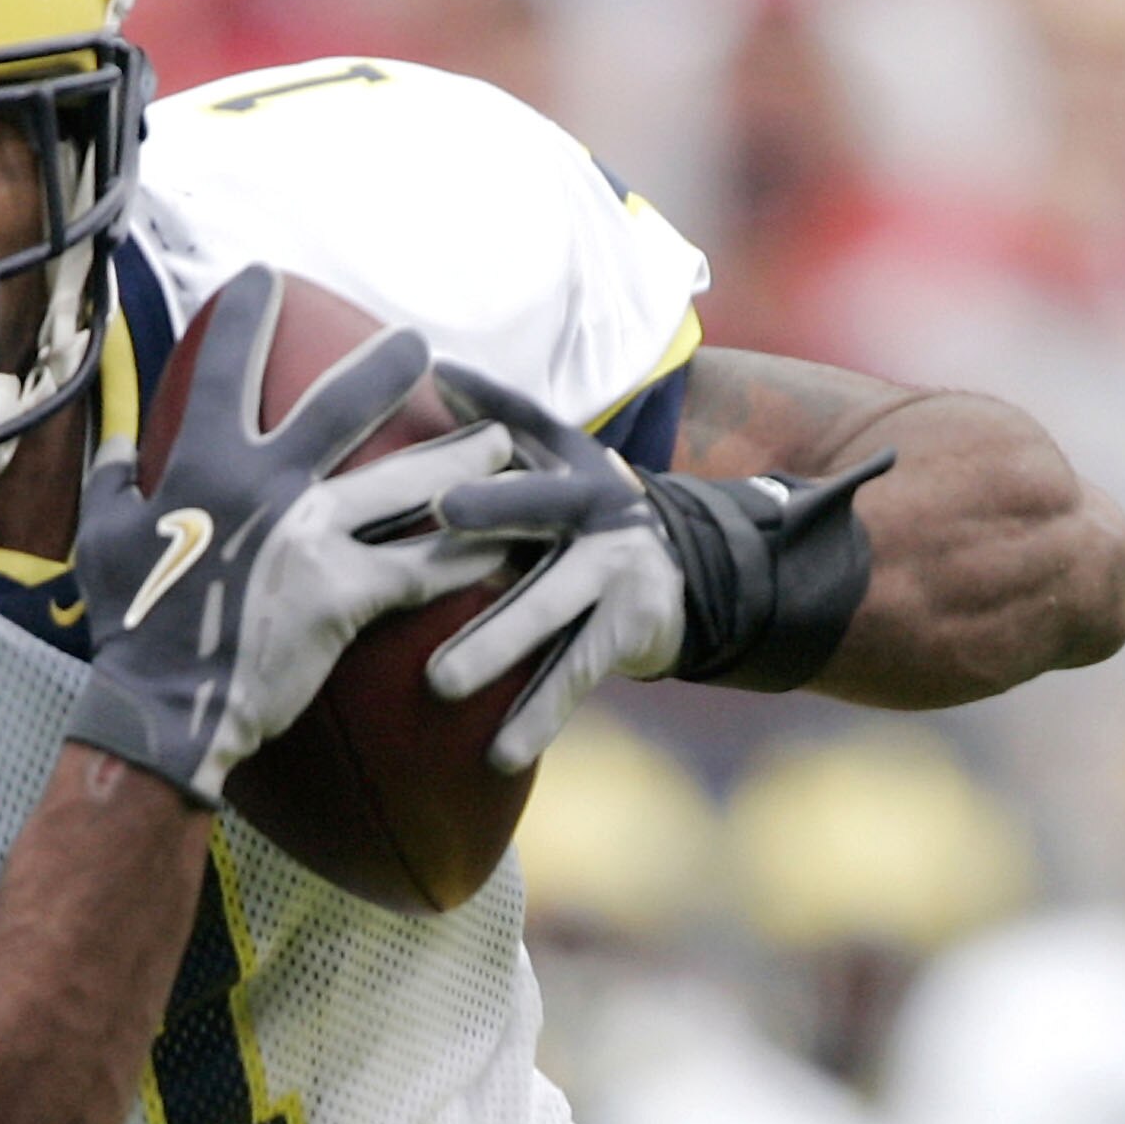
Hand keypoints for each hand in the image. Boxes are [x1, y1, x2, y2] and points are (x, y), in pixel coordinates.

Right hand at [68, 265, 507, 804]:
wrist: (166, 709)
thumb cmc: (132, 625)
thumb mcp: (103, 538)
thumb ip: (116, 477)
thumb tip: (118, 433)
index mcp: (202, 463)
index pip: (225, 366)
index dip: (247, 314)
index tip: (266, 278)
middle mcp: (266, 485)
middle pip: (344, 407)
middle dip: (389, 368)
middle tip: (421, 346)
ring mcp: (312, 537)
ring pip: (408, 485)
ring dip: (461, 460)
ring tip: (500, 445)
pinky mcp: (347, 595)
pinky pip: (421, 568)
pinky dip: (464, 559)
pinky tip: (500, 548)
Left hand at [423, 365, 684, 772]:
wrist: (686, 576)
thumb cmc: (585, 522)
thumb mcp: (558, 465)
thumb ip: (502, 428)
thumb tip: (437, 369)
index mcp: (569, 459)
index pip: (523, 422)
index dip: (489, 399)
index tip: (441, 379)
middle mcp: (598, 503)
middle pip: (541, 504)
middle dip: (494, 506)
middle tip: (442, 511)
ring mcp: (617, 566)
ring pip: (548, 607)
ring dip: (495, 643)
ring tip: (440, 682)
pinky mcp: (629, 627)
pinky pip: (574, 676)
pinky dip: (537, 716)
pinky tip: (500, 754)